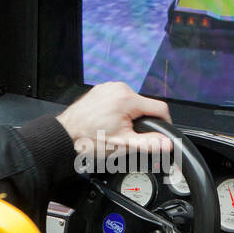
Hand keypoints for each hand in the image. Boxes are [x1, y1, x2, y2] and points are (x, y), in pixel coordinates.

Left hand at [57, 82, 172, 169]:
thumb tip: (167, 143)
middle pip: (144, 105)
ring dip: (130, 116)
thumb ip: (149, 143)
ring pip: (131, 102)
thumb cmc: (89, 139)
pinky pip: (118, 99)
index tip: (161, 133)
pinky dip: (118, 111)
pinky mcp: (101, 90)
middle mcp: (118, 88)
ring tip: (115, 129)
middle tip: (128, 135)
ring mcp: (108, 88)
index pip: (160, 108)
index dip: (164, 123)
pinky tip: (107, 122)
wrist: (65, 136)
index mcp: (127, 99)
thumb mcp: (123, 144)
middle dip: (141, 121)